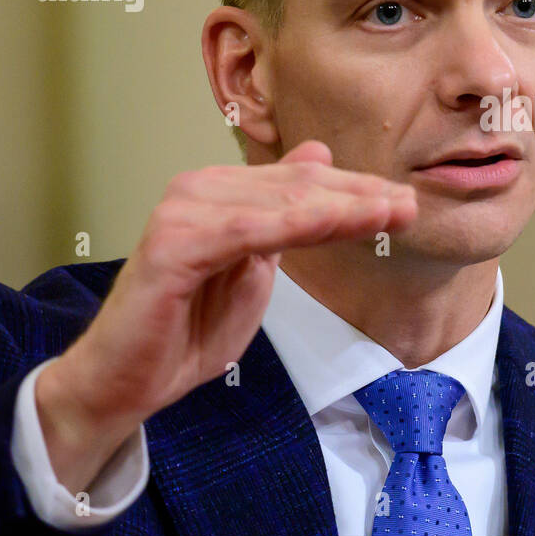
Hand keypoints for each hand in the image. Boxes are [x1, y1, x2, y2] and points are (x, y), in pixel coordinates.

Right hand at [35, 140, 415, 494]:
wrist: (124, 379)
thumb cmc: (186, 328)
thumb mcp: (254, 268)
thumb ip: (286, 217)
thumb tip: (319, 156)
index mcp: (221, 192)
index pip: (302, 182)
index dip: (356, 190)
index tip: (404, 203)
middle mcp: (200, 189)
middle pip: (297, 186)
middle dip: (359, 196)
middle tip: (410, 206)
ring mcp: (183, 212)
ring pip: (280, 203)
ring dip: (341, 208)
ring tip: (389, 215)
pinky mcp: (173, 245)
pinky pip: (248, 230)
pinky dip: (296, 224)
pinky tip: (335, 224)